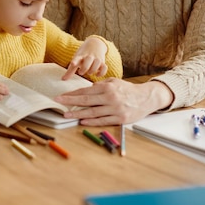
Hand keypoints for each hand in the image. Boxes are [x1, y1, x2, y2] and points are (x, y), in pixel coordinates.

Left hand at [53, 79, 173, 124]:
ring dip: (78, 114)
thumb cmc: (127, 90)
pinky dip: (92, 122)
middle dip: (70, 102)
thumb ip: (100, 85)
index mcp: (107, 87)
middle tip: (58, 102)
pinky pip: (103, 121)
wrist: (146, 98)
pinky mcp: (120, 119)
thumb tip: (86, 89)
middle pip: (86, 101)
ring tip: (67, 114)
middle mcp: (110, 98)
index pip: (86, 91)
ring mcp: (115, 109)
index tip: (61, 95)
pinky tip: (82, 121)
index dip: (72, 94)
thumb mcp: (114, 82)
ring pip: (92, 113)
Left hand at [63, 36, 107, 78]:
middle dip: (85, 68)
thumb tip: (63, 80)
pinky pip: (104, 67)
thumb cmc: (83, 55)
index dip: (75, 61)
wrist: (95, 44)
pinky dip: (101, 72)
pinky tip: (97, 74)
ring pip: (97, 64)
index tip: (73, 63)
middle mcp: (89, 56)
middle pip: (88, 61)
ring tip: (89, 72)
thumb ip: (70, 71)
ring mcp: (96, 58)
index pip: (77, 58)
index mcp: (80, 56)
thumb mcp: (76, 60)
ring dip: (93, 70)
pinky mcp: (103, 62)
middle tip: (81, 72)